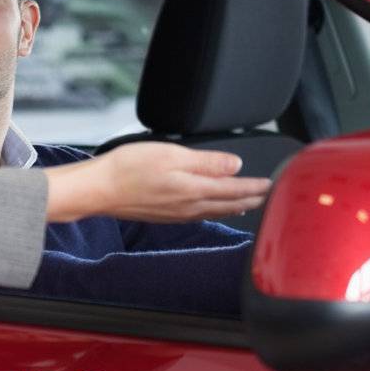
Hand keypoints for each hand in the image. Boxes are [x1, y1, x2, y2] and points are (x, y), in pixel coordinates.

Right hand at [44, 142, 270, 223]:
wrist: (98, 190)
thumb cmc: (127, 169)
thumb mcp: (172, 155)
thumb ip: (206, 162)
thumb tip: (234, 166)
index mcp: (194, 190)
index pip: (235, 189)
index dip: (256, 186)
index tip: (272, 184)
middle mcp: (188, 206)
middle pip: (228, 204)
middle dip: (251, 199)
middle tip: (269, 196)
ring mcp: (176, 214)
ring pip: (214, 211)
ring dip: (234, 207)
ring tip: (247, 204)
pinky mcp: (163, 215)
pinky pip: (198, 214)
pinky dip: (213, 211)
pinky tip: (211, 209)